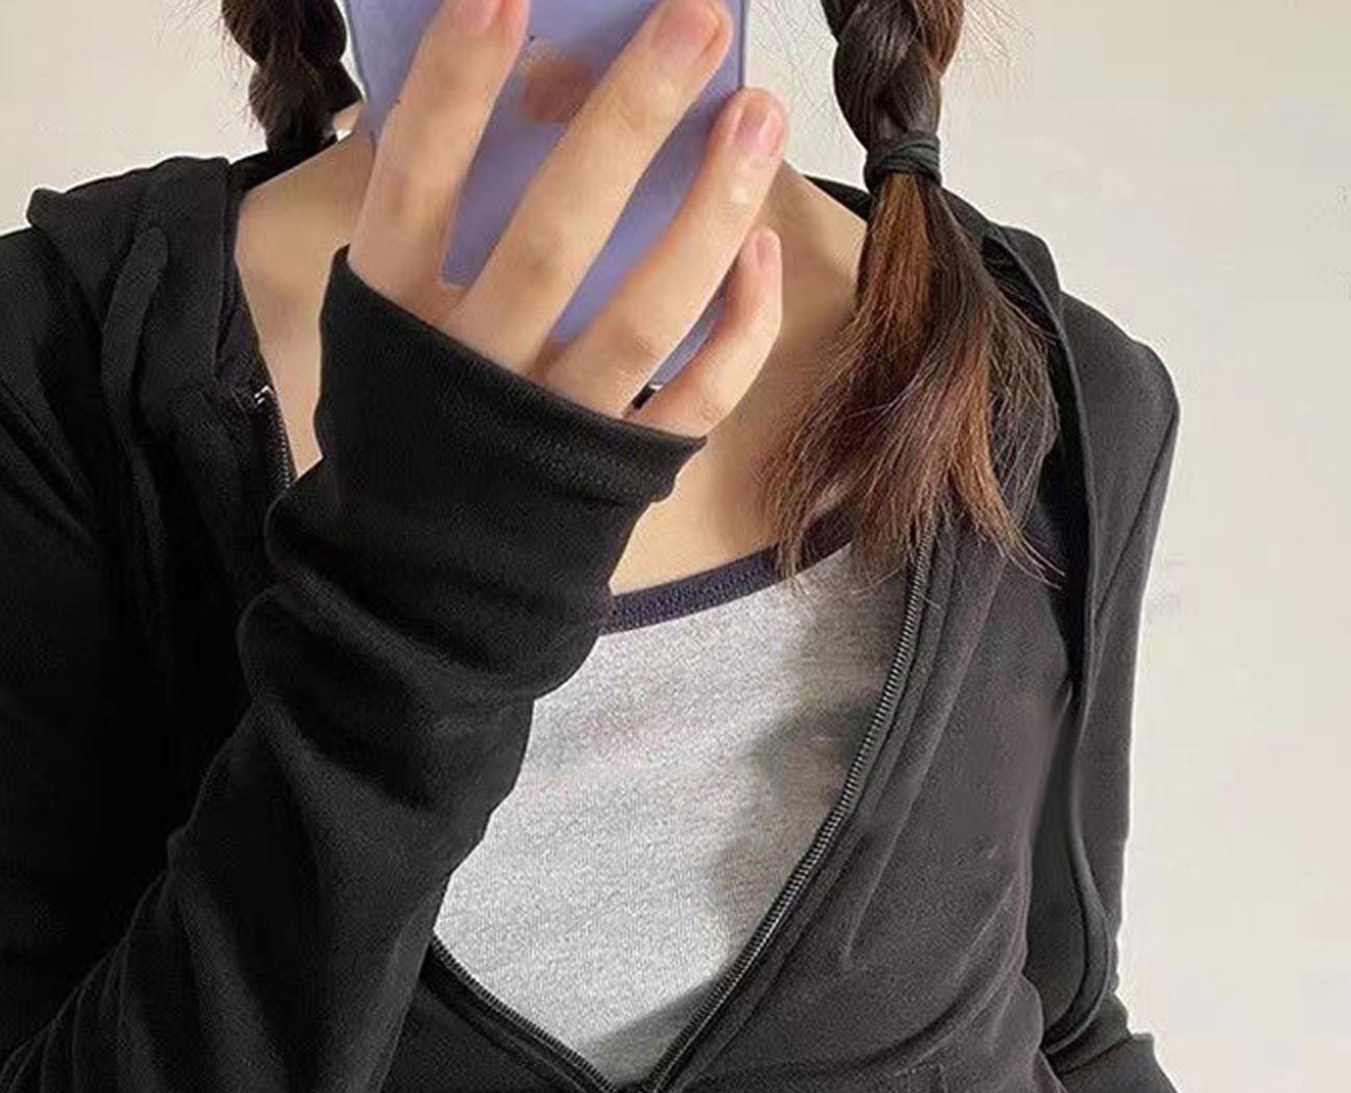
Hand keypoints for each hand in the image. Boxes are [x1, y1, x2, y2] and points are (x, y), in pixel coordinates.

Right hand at [346, 0, 786, 437]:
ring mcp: (554, 427)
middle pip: (554, 237)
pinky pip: (695, 401)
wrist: (429, 575)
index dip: (458, 91)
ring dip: (708, 213)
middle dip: (628, 123)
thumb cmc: (415, 415)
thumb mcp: (384, 322)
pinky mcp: (619, 472)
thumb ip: (426, 226)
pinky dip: (738, 331)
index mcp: (394, 317)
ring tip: (758, 116)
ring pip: (644, 319)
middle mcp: (475, 371)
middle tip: (696, 19)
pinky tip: (762, 251)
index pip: (417, 185)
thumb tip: (508, 93)